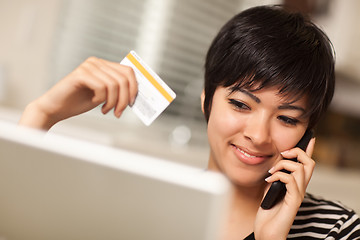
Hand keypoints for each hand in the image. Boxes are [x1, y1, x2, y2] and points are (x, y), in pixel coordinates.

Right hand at [19, 57, 137, 129]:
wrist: (56, 108)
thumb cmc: (79, 102)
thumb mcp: (104, 95)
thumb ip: (118, 90)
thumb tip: (137, 94)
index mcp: (104, 65)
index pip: (128, 71)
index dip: (134, 88)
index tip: (132, 103)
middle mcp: (96, 62)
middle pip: (124, 79)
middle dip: (124, 99)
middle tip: (118, 112)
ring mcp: (88, 66)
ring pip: (114, 84)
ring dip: (113, 102)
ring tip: (106, 110)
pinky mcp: (80, 74)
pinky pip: (102, 87)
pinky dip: (102, 99)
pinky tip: (96, 104)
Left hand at [254, 138, 315, 238]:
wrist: (266, 232)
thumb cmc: (268, 212)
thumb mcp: (270, 189)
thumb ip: (275, 177)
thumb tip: (274, 165)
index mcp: (296, 184)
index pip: (306, 164)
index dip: (309, 150)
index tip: (309, 137)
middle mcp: (300, 189)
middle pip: (309, 163)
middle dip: (297, 152)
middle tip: (282, 154)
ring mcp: (298, 195)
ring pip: (301, 169)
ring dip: (283, 165)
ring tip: (271, 172)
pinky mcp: (293, 202)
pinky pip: (291, 181)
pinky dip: (279, 176)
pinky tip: (269, 180)